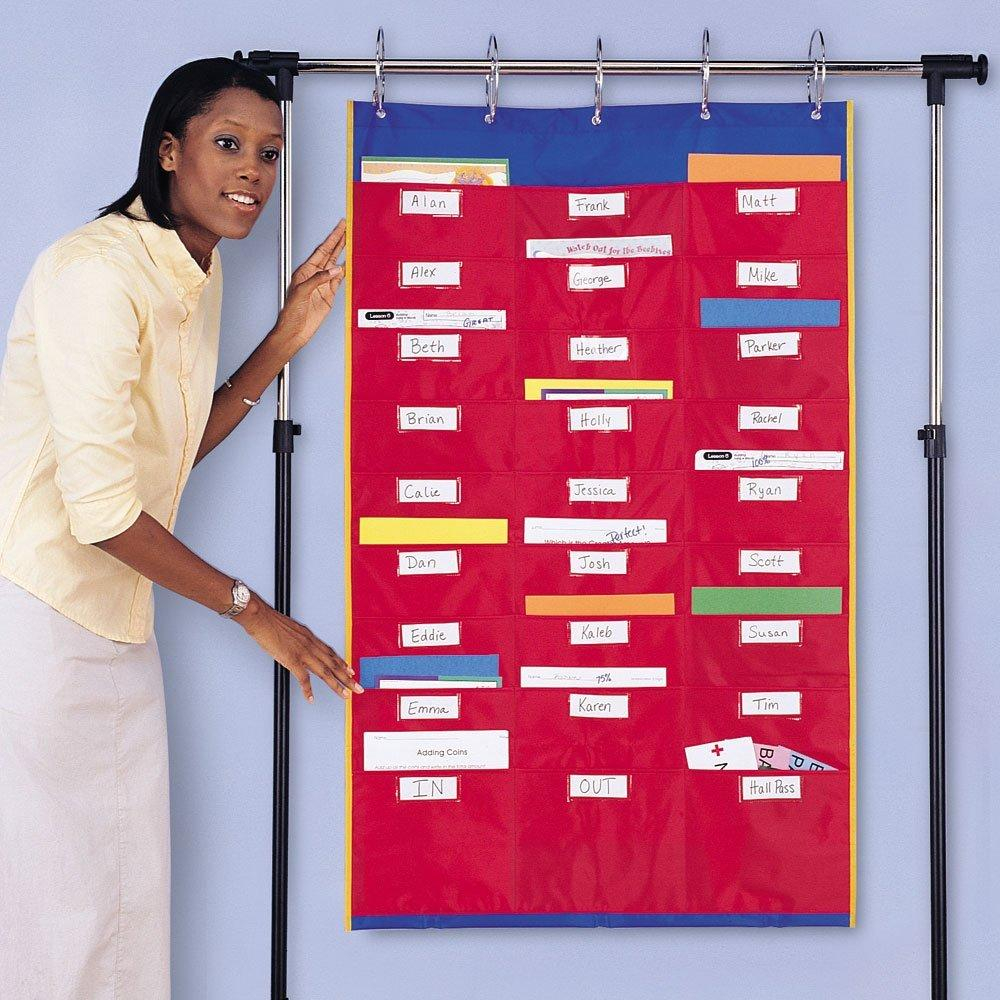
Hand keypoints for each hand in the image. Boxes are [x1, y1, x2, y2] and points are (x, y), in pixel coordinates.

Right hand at [238, 593, 361, 700]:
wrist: (261, 618)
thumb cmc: (272, 623)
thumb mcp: (292, 630)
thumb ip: (299, 639)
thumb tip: (300, 645)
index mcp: (310, 638)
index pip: (331, 653)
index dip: (342, 663)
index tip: (351, 672)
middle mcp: (311, 645)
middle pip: (333, 664)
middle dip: (347, 678)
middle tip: (358, 687)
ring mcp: (303, 653)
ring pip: (325, 672)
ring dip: (336, 685)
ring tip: (344, 695)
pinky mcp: (292, 660)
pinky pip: (303, 678)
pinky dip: (307, 690)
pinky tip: (311, 698)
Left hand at [273, 219, 346, 351]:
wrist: (295, 330)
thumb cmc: (291, 312)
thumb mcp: (302, 291)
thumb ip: (319, 279)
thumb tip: (335, 270)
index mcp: (305, 271)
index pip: (321, 250)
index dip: (332, 238)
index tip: (340, 227)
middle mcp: (314, 276)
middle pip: (330, 254)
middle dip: (339, 240)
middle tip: (347, 228)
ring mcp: (322, 285)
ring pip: (335, 265)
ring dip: (343, 253)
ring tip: (350, 241)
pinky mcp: (329, 295)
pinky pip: (339, 280)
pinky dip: (345, 271)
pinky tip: (349, 263)